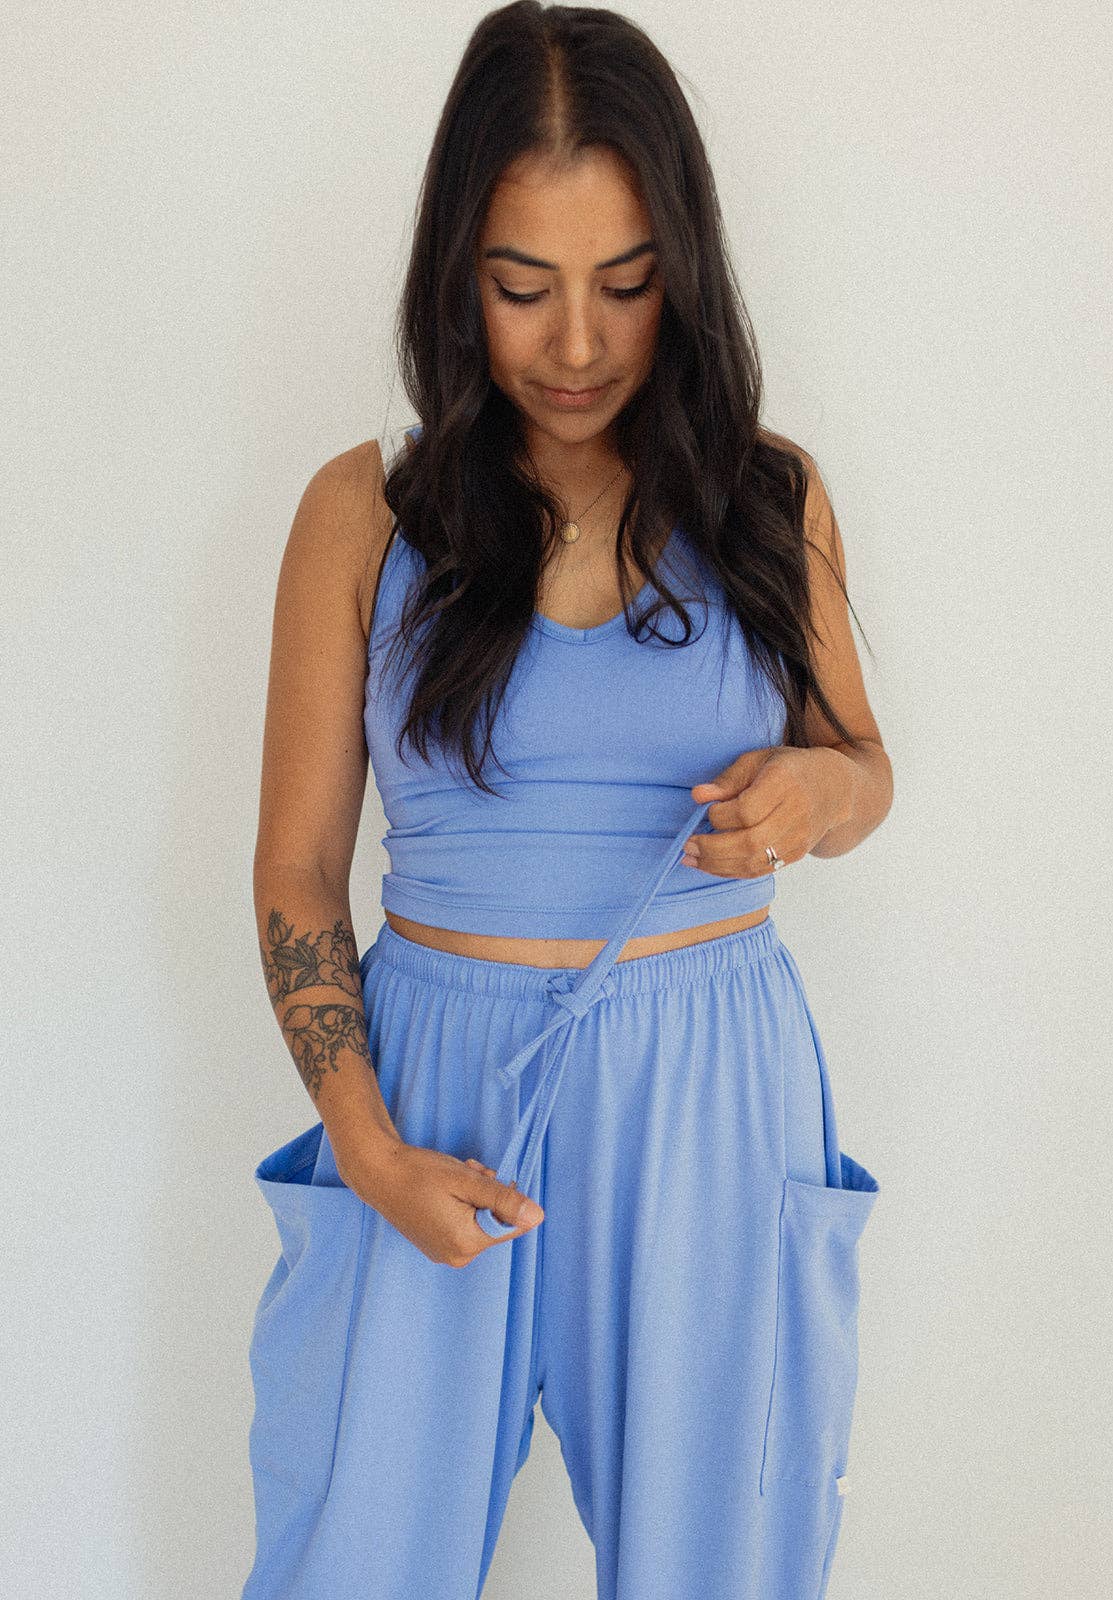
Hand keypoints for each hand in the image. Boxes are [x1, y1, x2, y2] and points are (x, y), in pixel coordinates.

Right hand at [341, 1141, 542, 1267]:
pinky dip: (462, 1207)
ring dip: (475, 1198)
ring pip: (480, 1222)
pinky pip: (464, 1227)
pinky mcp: (437, 1247)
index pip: (511, 1225)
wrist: (378, 1174)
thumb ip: (503, 1200)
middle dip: (488, 1195)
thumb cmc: (419, 1173)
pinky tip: (446, 1191)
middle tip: (467, 1171)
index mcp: (466, 1242)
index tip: (483, 1176)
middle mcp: (457, 1256)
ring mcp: (445, 1254)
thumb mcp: (466, 1180)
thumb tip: (537, 1216)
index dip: (504, 1196)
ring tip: (454, 1178)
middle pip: (495, 1223)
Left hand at [684, 747, 851, 874]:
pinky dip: (733, 871)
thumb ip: (728, 779)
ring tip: (692, 859)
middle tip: (687, 846)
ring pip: (755, 862)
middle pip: (750, 842)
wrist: (835, 787)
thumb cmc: (789, 769)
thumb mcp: (758, 760)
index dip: (719, 815)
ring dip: (718, 865)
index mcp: (784, 783)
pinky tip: (712, 866)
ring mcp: (799, 838)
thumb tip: (698, 796)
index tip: (706, 811)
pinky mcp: (797, 854)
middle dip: (712, 848)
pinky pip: (761, 870)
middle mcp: (796, 813)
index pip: (747, 809)